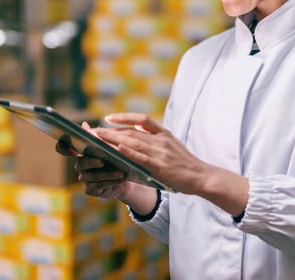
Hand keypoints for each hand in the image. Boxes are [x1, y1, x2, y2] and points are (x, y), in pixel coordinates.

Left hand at [94, 113, 210, 194]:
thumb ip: (157, 139)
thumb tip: (138, 137)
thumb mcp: (173, 145)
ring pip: (132, 142)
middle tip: (92, 131)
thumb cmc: (186, 164)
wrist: (201, 177)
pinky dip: (127, 152)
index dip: (124, 117)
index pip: (141, 119)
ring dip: (112, 139)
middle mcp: (161, 140)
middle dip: (110, 131)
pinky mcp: (160, 166)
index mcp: (164, 134)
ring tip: (96, 139)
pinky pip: (140, 157)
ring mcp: (160, 152)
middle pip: (131, 132)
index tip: (108, 118)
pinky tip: (115, 149)